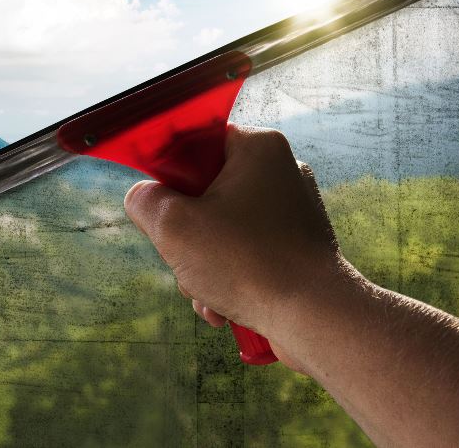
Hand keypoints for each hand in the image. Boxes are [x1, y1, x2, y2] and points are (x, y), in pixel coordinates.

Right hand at [123, 124, 358, 367]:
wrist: (316, 318)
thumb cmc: (247, 263)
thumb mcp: (174, 226)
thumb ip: (146, 202)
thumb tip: (142, 197)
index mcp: (258, 148)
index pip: (198, 141)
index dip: (170, 173)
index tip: (161, 204)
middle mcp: (282, 171)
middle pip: (206, 191)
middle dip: (187, 234)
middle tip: (184, 257)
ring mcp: (293, 210)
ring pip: (223, 227)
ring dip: (203, 264)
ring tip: (205, 293)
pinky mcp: (298, 245)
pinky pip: (248, 251)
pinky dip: (230, 277)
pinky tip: (223, 308)